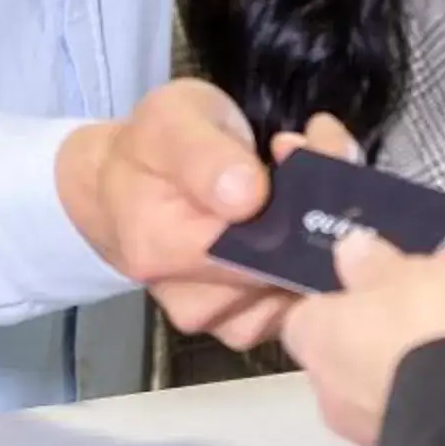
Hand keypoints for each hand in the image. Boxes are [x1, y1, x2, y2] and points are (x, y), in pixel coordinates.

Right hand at [56, 82, 359, 351]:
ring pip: (303, 289)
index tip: (307, 147)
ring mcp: (222, 320)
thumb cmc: (149, 151)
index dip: (296, 200)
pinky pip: (300, 303)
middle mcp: (191, 301)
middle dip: (318, 210)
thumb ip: (204, 155)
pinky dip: (315, 259)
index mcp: (161, 249)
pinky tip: (303, 217)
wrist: (122, 190)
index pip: (253, 244)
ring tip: (308, 174)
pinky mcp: (246, 324)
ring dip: (322, 232)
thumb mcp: (170, 121)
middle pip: (285, 270)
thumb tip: (247, 195)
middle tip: (321, 148)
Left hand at [281, 232, 444, 445]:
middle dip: (420, 307)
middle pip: (375, 334)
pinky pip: (435, 392)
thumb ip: (371, 260)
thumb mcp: (398, 269)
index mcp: (314, 336)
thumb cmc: (419, 325)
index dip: (354, 290)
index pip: (317, 310)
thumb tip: (350, 251)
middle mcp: (333, 386)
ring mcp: (372, 419)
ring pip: (413, 361)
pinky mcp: (414, 440)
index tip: (387, 276)